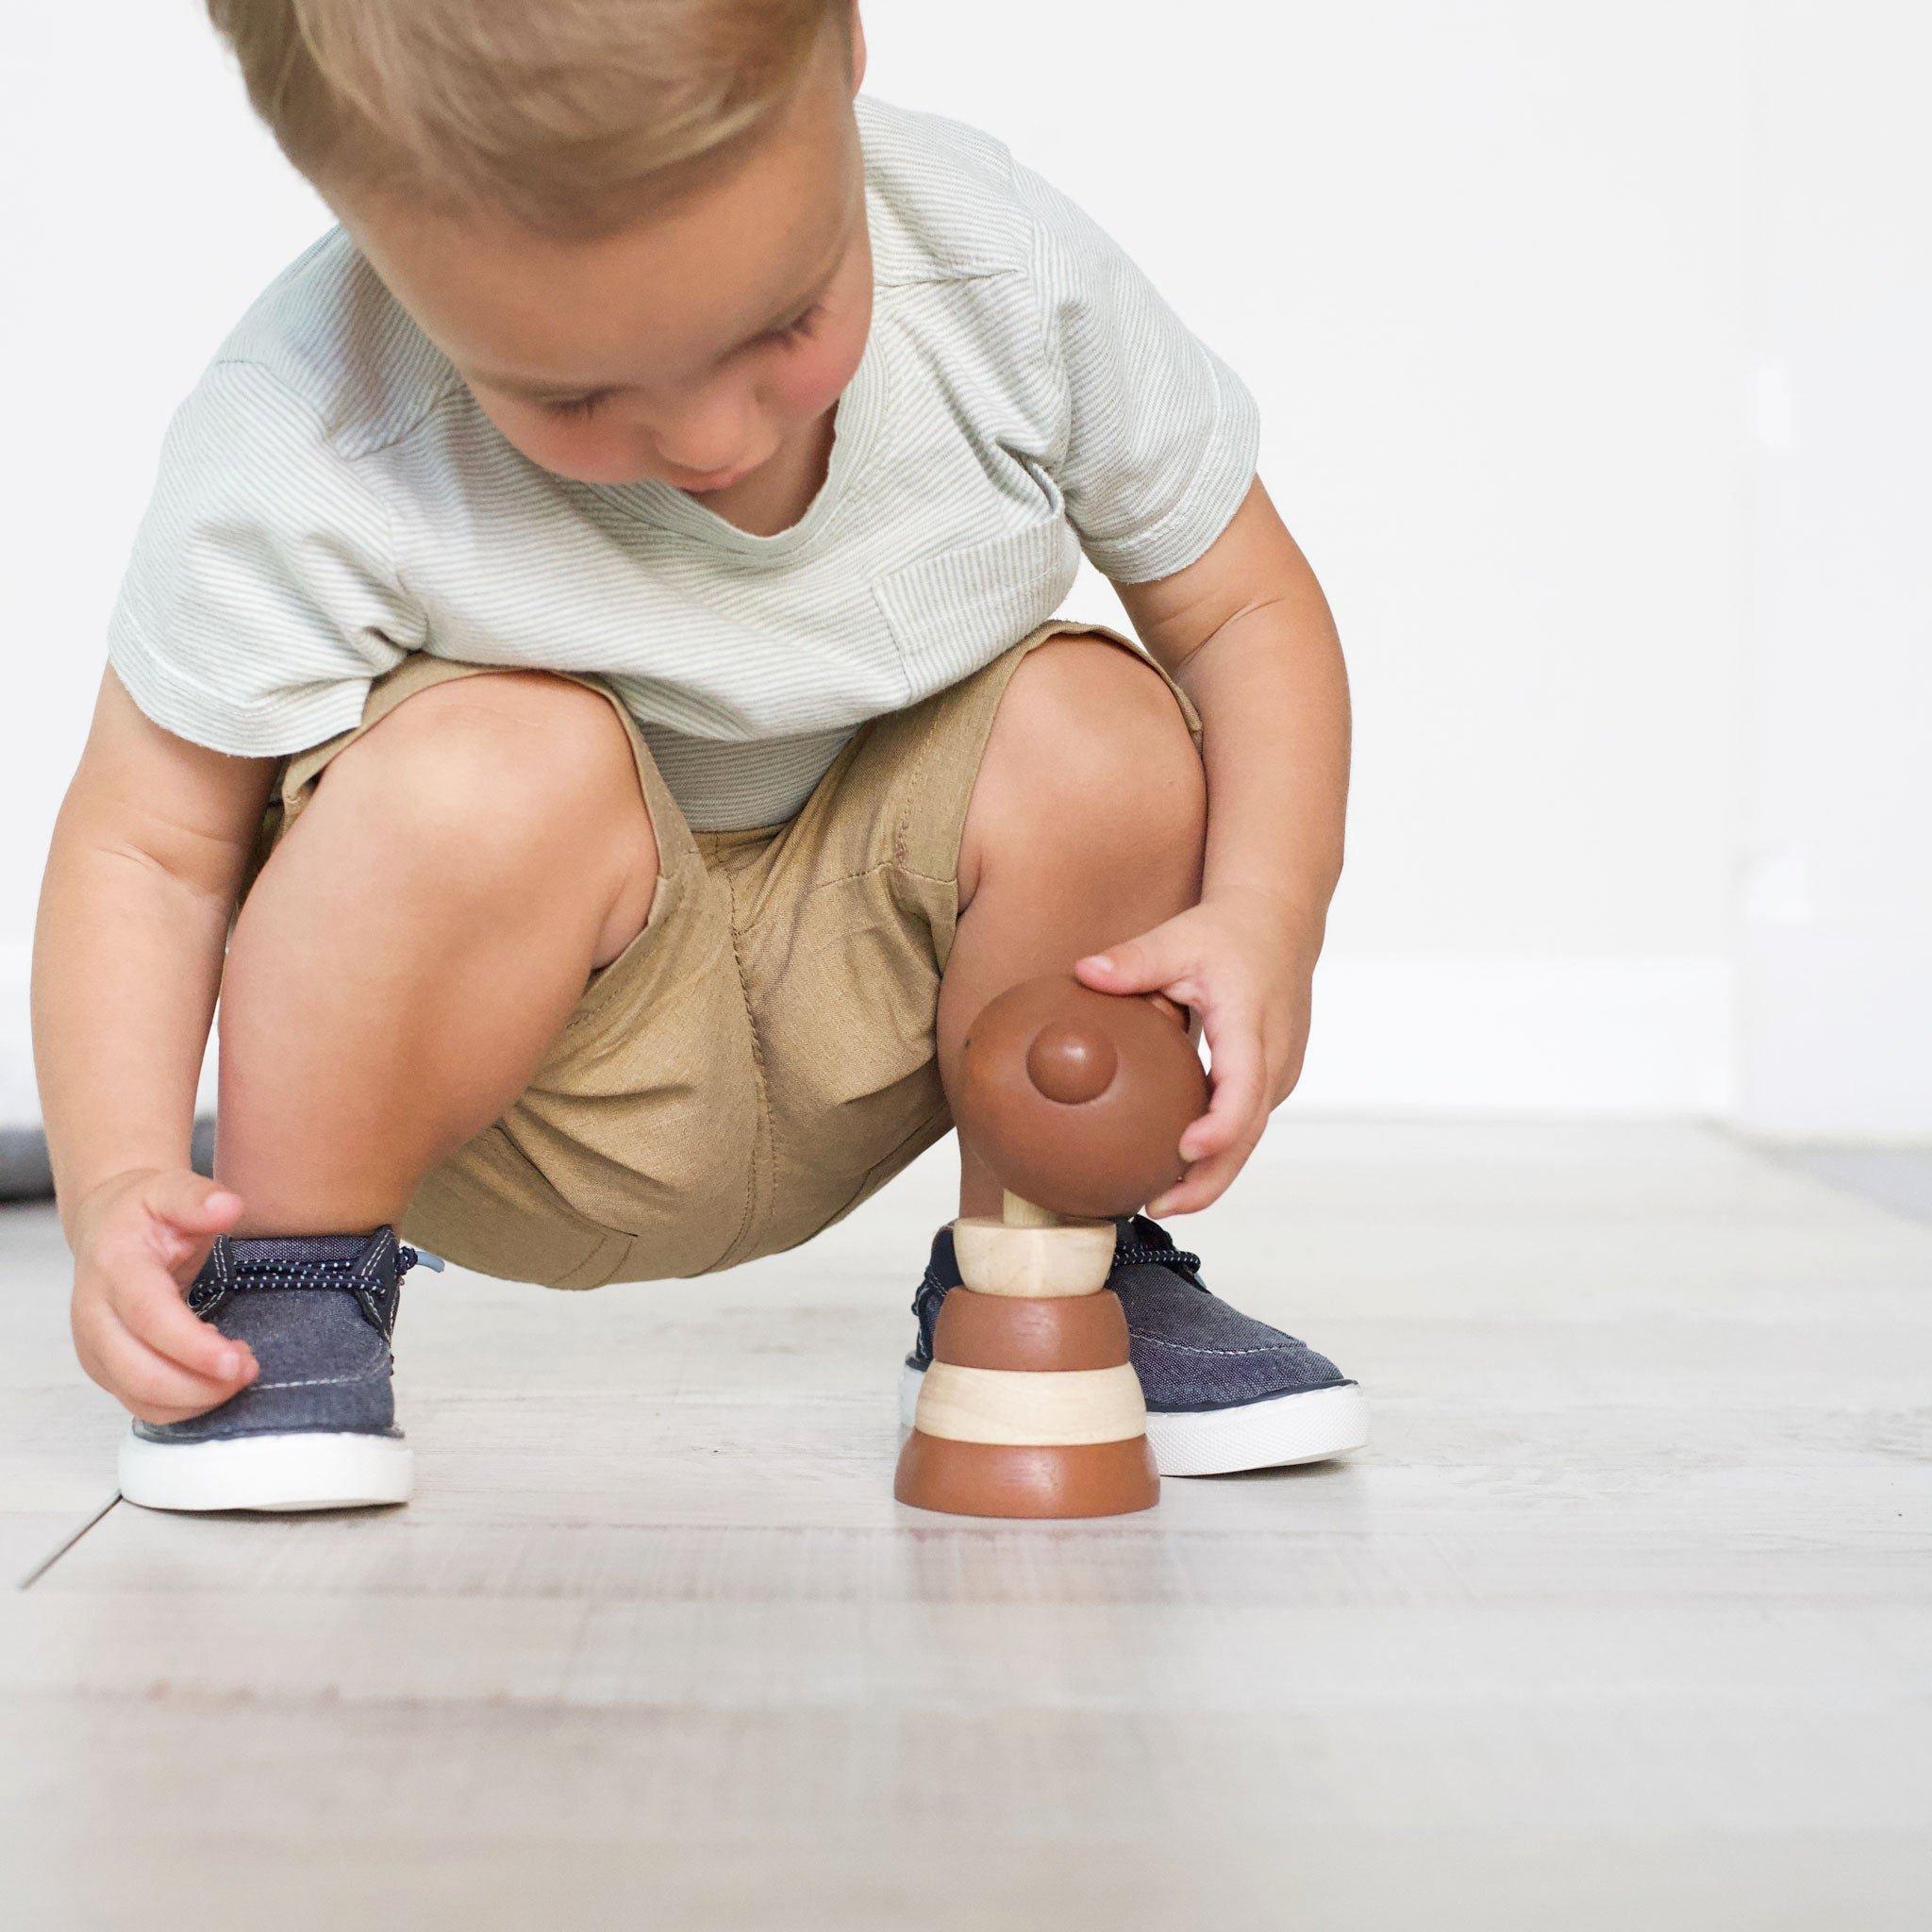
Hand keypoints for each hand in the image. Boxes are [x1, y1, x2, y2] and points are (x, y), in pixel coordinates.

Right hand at [69, 1168, 253, 1423]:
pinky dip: (184, 1404)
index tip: (238, 1361)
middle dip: (201, 1385)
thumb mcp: (172, 1188)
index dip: (193, 1348)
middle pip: (140, 1373)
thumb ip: (199, 1198)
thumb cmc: (145, 1211)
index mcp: (115, 1268)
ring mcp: (95, 1347)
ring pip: (141, 1399)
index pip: (150, 1319)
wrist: (106, 1226)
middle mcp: (94, 1314)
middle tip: (250, 1368)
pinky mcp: (105, 1368)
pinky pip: (142, 1405)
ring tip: (240, 1370)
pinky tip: (213, 1377)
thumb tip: (228, 1207)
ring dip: (197, 1399)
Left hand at [1076, 890, 1318, 1213]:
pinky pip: (1247, 1123)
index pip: (1244, 1087)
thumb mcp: (1178, 938)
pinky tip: (1176, 1166)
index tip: (1184, 1152)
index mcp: (1252, 1023)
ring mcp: (1282, 1071)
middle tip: (1155, 1205)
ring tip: (1158, 1199)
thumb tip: (1082, 972)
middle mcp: (1276, 1056)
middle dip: (1208, 1179)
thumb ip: (1132, 961)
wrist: (1281, 921)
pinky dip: (1218, 1150)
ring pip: (1250, 1136)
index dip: (1218, 1127)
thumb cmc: (1228, 931)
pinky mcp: (1275, 1079)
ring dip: (1212, 1174)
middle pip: (1248, 1134)